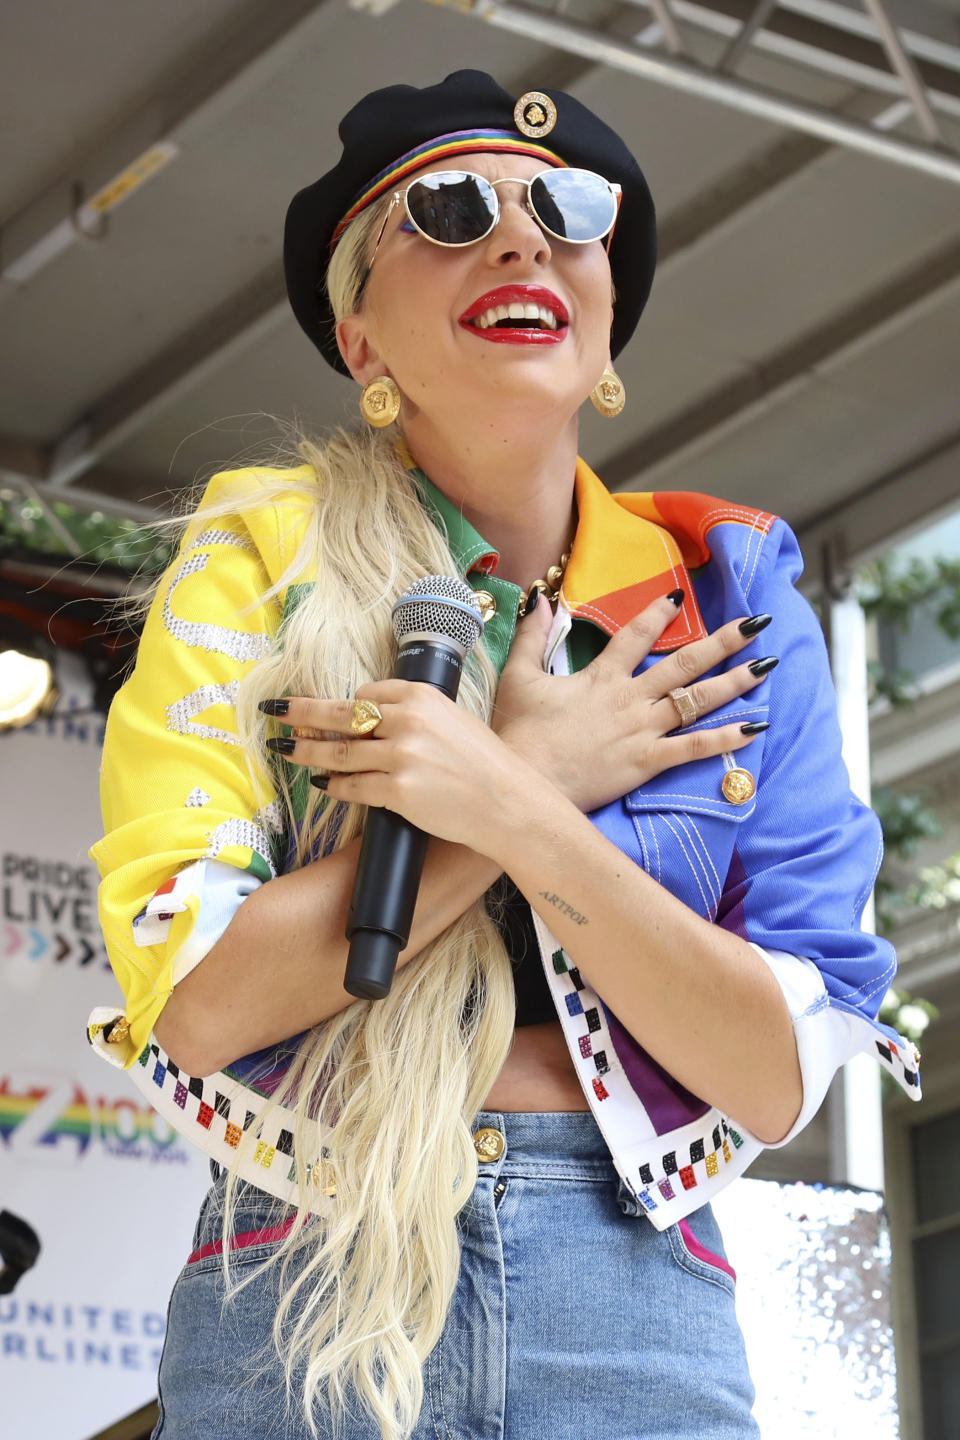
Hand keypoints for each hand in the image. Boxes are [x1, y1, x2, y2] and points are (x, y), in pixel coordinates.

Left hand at [261, 684, 535, 852]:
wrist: (509, 803)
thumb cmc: (486, 765)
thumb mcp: (453, 721)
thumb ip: (416, 716)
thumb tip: (376, 721)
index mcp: (420, 697)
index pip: (366, 695)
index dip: (349, 707)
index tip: (331, 714)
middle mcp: (406, 721)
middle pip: (339, 715)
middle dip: (300, 712)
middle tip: (273, 709)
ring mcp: (399, 757)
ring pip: (338, 754)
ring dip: (306, 752)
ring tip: (284, 749)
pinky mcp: (397, 792)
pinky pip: (352, 787)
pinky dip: (334, 787)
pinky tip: (322, 786)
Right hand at [492, 592, 775, 811]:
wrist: (526, 783)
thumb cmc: (519, 734)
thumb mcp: (519, 678)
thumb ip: (531, 637)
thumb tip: (541, 600)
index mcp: (601, 677)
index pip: (635, 636)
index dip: (658, 614)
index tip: (680, 596)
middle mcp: (630, 699)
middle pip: (684, 664)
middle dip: (722, 641)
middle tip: (755, 623)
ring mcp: (642, 731)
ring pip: (697, 701)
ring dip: (735, 683)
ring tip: (766, 666)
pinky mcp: (647, 763)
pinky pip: (693, 748)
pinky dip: (725, 739)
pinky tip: (755, 728)